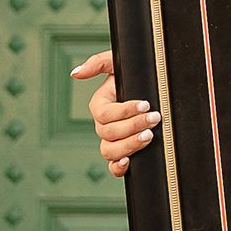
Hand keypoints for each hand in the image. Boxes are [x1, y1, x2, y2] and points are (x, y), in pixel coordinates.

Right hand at [72, 50, 158, 177]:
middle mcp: (104, 125)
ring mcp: (112, 140)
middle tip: (155, 118)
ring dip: (129, 145)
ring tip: (149, 136)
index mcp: (100, 105)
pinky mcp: (123, 153)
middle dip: (133, 126)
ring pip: (109, 151)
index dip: (124, 111)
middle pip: (108, 133)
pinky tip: (129, 162)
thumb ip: (98, 63)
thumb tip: (76, 74)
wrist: (152, 86)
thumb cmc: (134, 74)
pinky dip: (117, 167)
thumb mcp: (117, 62)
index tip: (145, 104)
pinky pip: (113, 166)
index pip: (104, 114)